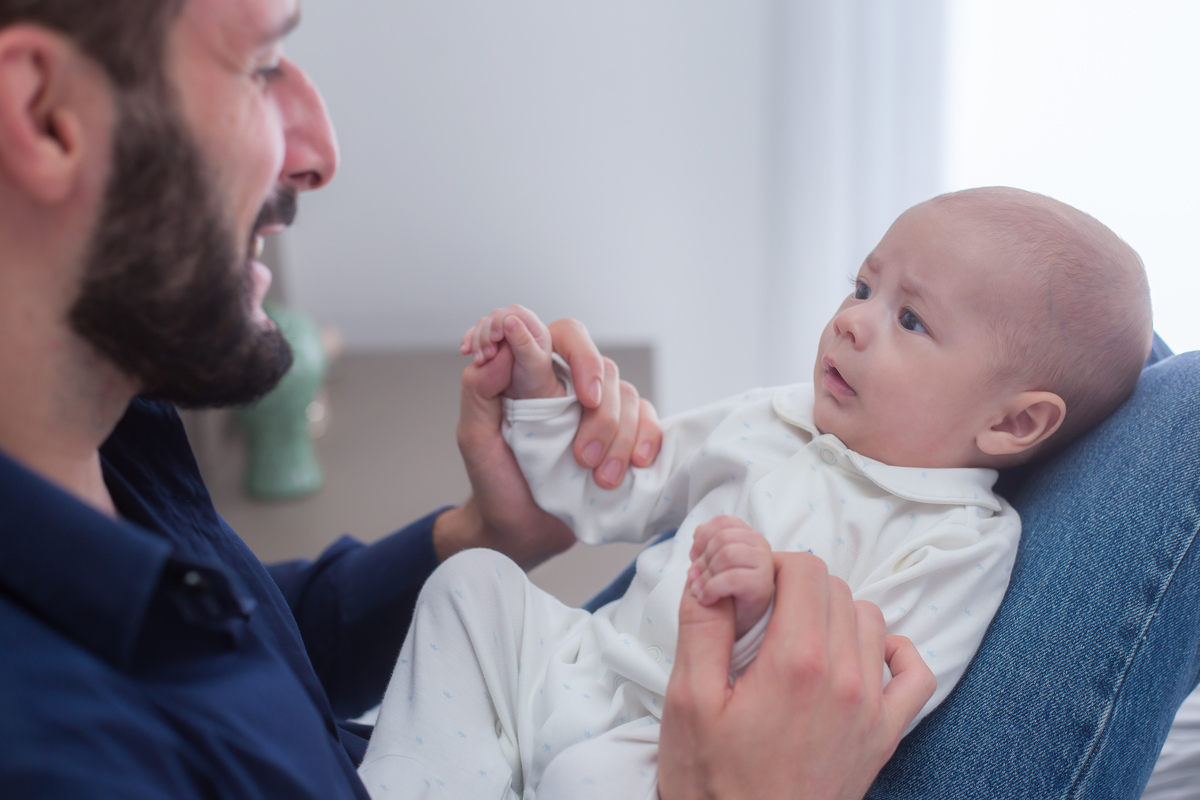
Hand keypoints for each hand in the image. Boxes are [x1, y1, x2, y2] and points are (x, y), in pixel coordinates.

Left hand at [436, 315, 663, 567]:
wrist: (518, 532)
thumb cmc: (495, 480)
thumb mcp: (473, 436)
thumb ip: (479, 387)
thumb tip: (502, 346)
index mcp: (531, 375)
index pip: (559, 336)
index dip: (577, 353)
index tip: (582, 396)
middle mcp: (567, 383)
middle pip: (601, 364)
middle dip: (600, 409)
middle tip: (584, 454)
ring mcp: (596, 409)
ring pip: (625, 394)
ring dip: (617, 437)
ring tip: (599, 477)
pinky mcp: (621, 434)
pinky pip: (646, 418)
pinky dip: (646, 438)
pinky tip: (635, 464)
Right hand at [459, 305, 564, 398]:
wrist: (528, 393)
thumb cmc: (535, 378)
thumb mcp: (533, 362)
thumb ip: (523, 341)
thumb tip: (510, 320)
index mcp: (533, 327)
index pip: (514, 311)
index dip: (502, 320)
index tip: (496, 338)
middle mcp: (518, 326)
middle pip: (496, 317)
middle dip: (487, 334)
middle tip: (488, 355)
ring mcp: (504, 332)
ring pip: (484, 325)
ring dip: (478, 341)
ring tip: (481, 360)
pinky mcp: (493, 340)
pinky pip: (477, 334)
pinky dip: (470, 341)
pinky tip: (466, 351)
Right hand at [659, 552, 935, 799]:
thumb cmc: (713, 785)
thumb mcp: (687, 701)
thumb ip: (702, 626)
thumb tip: (710, 572)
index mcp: (796, 661)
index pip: (804, 569)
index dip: (770, 564)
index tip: (745, 586)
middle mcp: (845, 678)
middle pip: (834, 588)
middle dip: (794, 586)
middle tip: (758, 612)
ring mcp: (872, 709)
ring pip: (869, 618)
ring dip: (833, 612)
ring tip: (793, 636)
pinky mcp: (884, 736)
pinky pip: (914, 673)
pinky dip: (891, 651)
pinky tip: (858, 656)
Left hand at [688, 516, 773, 639]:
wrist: (741, 620)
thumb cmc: (728, 590)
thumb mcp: (714, 563)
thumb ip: (708, 544)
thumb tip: (697, 534)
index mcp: (747, 534)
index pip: (722, 521)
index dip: (702, 537)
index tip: (694, 556)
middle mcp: (759, 544)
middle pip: (722, 537)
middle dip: (702, 558)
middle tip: (693, 576)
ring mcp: (764, 562)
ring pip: (727, 554)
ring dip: (706, 574)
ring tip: (698, 589)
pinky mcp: (762, 583)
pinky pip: (731, 578)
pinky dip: (712, 588)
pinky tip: (706, 598)